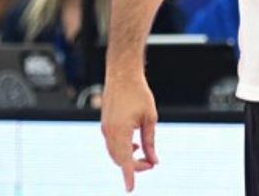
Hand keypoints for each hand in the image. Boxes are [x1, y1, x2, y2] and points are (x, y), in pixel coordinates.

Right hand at [101, 73, 158, 191]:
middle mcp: (109, 132)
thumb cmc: (139, 93)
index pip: (125, 160)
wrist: (122, 75)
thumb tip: (153, 160)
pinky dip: (122, 149)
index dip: (129, 175)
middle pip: (119, 159)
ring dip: (128, 158)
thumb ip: (150, 141)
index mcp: (120, 131)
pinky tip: (135, 145)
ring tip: (144, 155)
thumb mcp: (150, 118)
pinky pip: (112, 144)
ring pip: (114, 153)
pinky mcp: (105, 125)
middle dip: (134, 166)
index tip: (130, 189)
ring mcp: (105, 129)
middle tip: (151, 165)